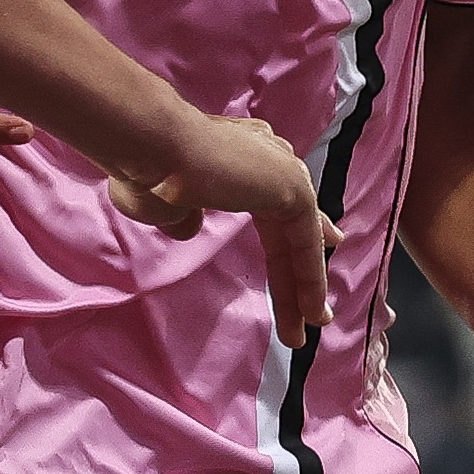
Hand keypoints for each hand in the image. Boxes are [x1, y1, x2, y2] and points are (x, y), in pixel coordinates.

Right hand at [103, 112, 337, 341]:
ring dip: (306, 285)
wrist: (153, 146)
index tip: (327, 240)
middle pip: (292, 223)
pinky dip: (310, 280)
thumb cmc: (146, 171)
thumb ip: (181, 216)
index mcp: (238, 152)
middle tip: (315, 311)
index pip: (274, 198)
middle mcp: (265, 156)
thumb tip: (190, 228)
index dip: (295, 226)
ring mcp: (280, 170)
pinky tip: (312, 312)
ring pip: (300, 238)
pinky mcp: (292, 187)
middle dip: (302, 268)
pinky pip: (306, 245)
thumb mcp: (162, 203)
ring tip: (312, 326)